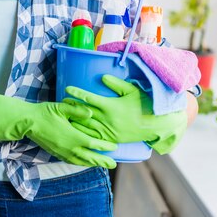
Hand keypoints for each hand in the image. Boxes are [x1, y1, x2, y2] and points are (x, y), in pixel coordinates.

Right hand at [0, 90, 117, 167]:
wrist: (28, 122)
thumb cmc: (45, 112)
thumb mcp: (62, 107)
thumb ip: (78, 110)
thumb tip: (91, 112)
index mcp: (72, 136)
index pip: (92, 144)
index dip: (104, 146)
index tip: (114, 147)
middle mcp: (68, 148)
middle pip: (89, 157)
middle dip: (102, 161)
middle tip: (114, 165)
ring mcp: (62, 152)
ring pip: (80, 161)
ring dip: (92, 164)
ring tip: (102, 165)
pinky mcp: (56, 154)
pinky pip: (71, 161)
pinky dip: (81, 163)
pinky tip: (84, 162)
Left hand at [63, 75, 187, 153]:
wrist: (155, 125)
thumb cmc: (144, 104)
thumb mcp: (132, 90)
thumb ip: (116, 84)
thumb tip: (102, 77)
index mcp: (111, 106)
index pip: (90, 98)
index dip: (77, 93)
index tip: (67, 88)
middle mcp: (108, 119)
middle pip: (84, 113)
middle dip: (71, 107)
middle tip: (61, 102)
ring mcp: (109, 131)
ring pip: (86, 127)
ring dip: (74, 121)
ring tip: (64, 116)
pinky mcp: (111, 139)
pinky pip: (94, 137)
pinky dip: (84, 134)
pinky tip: (76, 131)